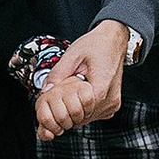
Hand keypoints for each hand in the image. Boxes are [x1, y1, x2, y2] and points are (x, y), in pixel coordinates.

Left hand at [34, 18, 133, 140]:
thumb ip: (58, 73)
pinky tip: (81, 96)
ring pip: (88, 117)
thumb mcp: (73, 54)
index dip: (64, 107)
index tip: (57, 99)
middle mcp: (110, 99)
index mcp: (101, 88)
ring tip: (73, 92)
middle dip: (68, 109)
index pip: (78, 111)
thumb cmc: (97, 45)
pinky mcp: (113, 104)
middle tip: (62, 94)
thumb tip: (45, 90)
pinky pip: (95, 114)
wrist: (114, 40)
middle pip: (82, 116)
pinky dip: (85, 108)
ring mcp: (113, 103)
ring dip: (77, 109)